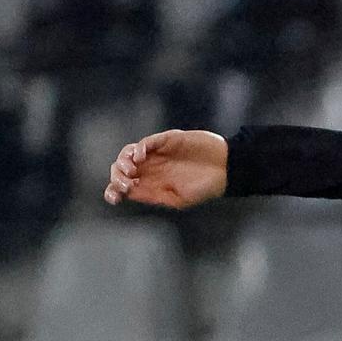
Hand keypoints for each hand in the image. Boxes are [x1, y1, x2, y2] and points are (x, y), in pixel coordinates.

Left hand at [102, 129, 228, 208]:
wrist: (227, 170)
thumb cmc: (206, 188)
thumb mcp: (178, 200)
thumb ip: (153, 196)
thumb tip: (128, 193)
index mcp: (152, 183)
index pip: (123, 184)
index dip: (113, 189)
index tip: (115, 197)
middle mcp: (151, 167)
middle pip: (120, 167)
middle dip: (117, 175)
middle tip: (125, 183)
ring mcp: (158, 153)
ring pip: (128, 152)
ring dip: (123, 160)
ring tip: (130, 170)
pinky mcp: (167, 140)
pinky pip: (146, 142)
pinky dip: (139, 148)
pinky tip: (140, 157)